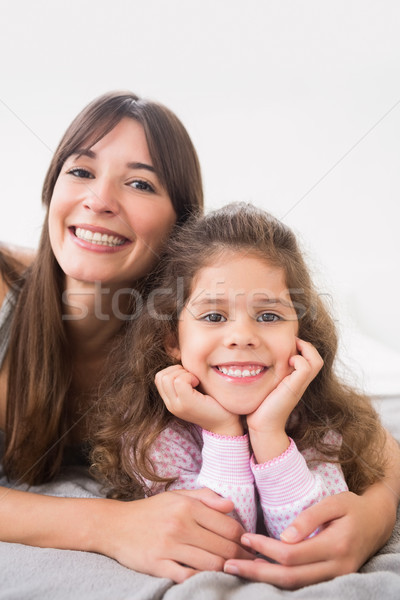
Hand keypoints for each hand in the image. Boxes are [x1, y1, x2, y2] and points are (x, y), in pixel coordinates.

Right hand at [96, 488, 252, 582]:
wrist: (115, 525)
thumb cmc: (151, 511)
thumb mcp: (178, 496)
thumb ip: (206, 497)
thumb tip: (232, 505)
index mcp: (187, 506)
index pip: (228, 526)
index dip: (244, 539)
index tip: (249, 545)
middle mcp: (180, 524)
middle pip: (223, 548)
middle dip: (241, 557)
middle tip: (249, 563)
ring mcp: (168, 546)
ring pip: (210, 564)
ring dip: (226, 570)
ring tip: (233, 571)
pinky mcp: (157, 564)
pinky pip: (188, 576)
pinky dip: (202, 579)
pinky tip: (209, 577)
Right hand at [155, 365, 242, 435]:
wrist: (225, 424)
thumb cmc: (214, 403)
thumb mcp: (194, 390)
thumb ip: (184, 380)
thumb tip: (180, 358)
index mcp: (170, 401)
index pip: (159, 378)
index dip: (173, 371)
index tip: (189, 377)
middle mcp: (170, 405)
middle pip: (160, 376)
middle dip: (177, 370)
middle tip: (193, 378)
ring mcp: (176, 405)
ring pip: (168, 377)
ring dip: (183, 373)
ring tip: (196, 381)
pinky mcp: (186, 404)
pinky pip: (179, 381)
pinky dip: (189, 376)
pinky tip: (198, 383)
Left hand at [224, 490, 393, 588]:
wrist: (377, 523)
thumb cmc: (352, 508)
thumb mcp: (334, 502)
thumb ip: (310, 517)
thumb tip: (284, 536)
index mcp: (336, 545)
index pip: (292, 555)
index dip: (266, 549)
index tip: (245, 537)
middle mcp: (337, 568)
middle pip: (290, 578)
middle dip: (257, 572)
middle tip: (229, 564)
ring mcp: (336, 578)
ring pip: (295, 586)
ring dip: (265, 579)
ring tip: (239, 569)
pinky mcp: (333, 580)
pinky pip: (303, 585)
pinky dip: (280, 580)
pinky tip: (261, 571)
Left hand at [247, 338, 322, 461]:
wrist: (262, 426)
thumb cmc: (260, 407)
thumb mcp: (266, 386)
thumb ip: (267, 374)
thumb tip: (252, 360)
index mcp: (295, 381)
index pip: (310, 359)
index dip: (302, 348)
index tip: (287, 344)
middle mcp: (300, 382)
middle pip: (317, 359)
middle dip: (306, 346)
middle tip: (291, 344)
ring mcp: (299, 385)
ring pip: (316, 361)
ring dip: (305, 351)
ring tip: (289, 353)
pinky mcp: (294, 387)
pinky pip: (305, 367)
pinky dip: (298, 359)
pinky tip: (285, 362)